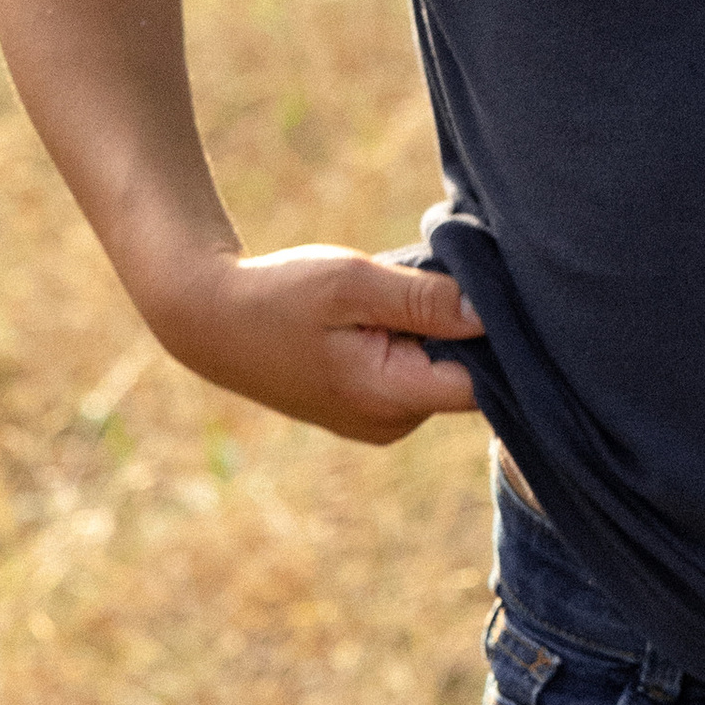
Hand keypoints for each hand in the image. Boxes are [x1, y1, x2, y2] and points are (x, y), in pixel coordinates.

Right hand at [141, 241, 488, 441]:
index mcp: (390, 399)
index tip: (484, 291)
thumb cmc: (277, 295)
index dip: (493, 336)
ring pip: (437, 372)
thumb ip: (424, 299)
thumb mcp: (352, 283)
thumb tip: (488, 314)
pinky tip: (377, 314)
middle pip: (463, 375)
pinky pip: (411, 373)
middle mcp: (391, 424)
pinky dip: (407, 341)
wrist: (210, 318)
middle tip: (424, 279)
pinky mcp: (368, 409)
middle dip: (456, 328)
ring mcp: (378, 422)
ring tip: (388, 296)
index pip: (483, 383)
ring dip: (429, 332)